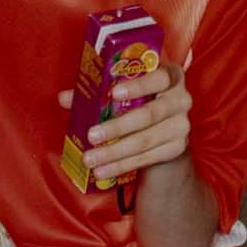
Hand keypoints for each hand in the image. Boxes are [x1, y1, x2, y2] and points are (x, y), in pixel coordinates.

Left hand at [68, 59, 192, 189]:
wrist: (167, 127)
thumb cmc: (140, 99)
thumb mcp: (124, 90)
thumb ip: (97, 90)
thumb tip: (64, 98)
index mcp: (171, 76)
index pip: (159, 77)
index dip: (138, 85)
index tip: (114, 93)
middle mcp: (181, 99)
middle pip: (149, 114)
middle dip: (117, 127)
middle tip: (91, 135)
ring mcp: (181, 126)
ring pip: (145, 141)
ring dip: (115, 152)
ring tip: (90, 159)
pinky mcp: (176, 148)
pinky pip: (146, 158)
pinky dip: (122, 165)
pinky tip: (103, 170)